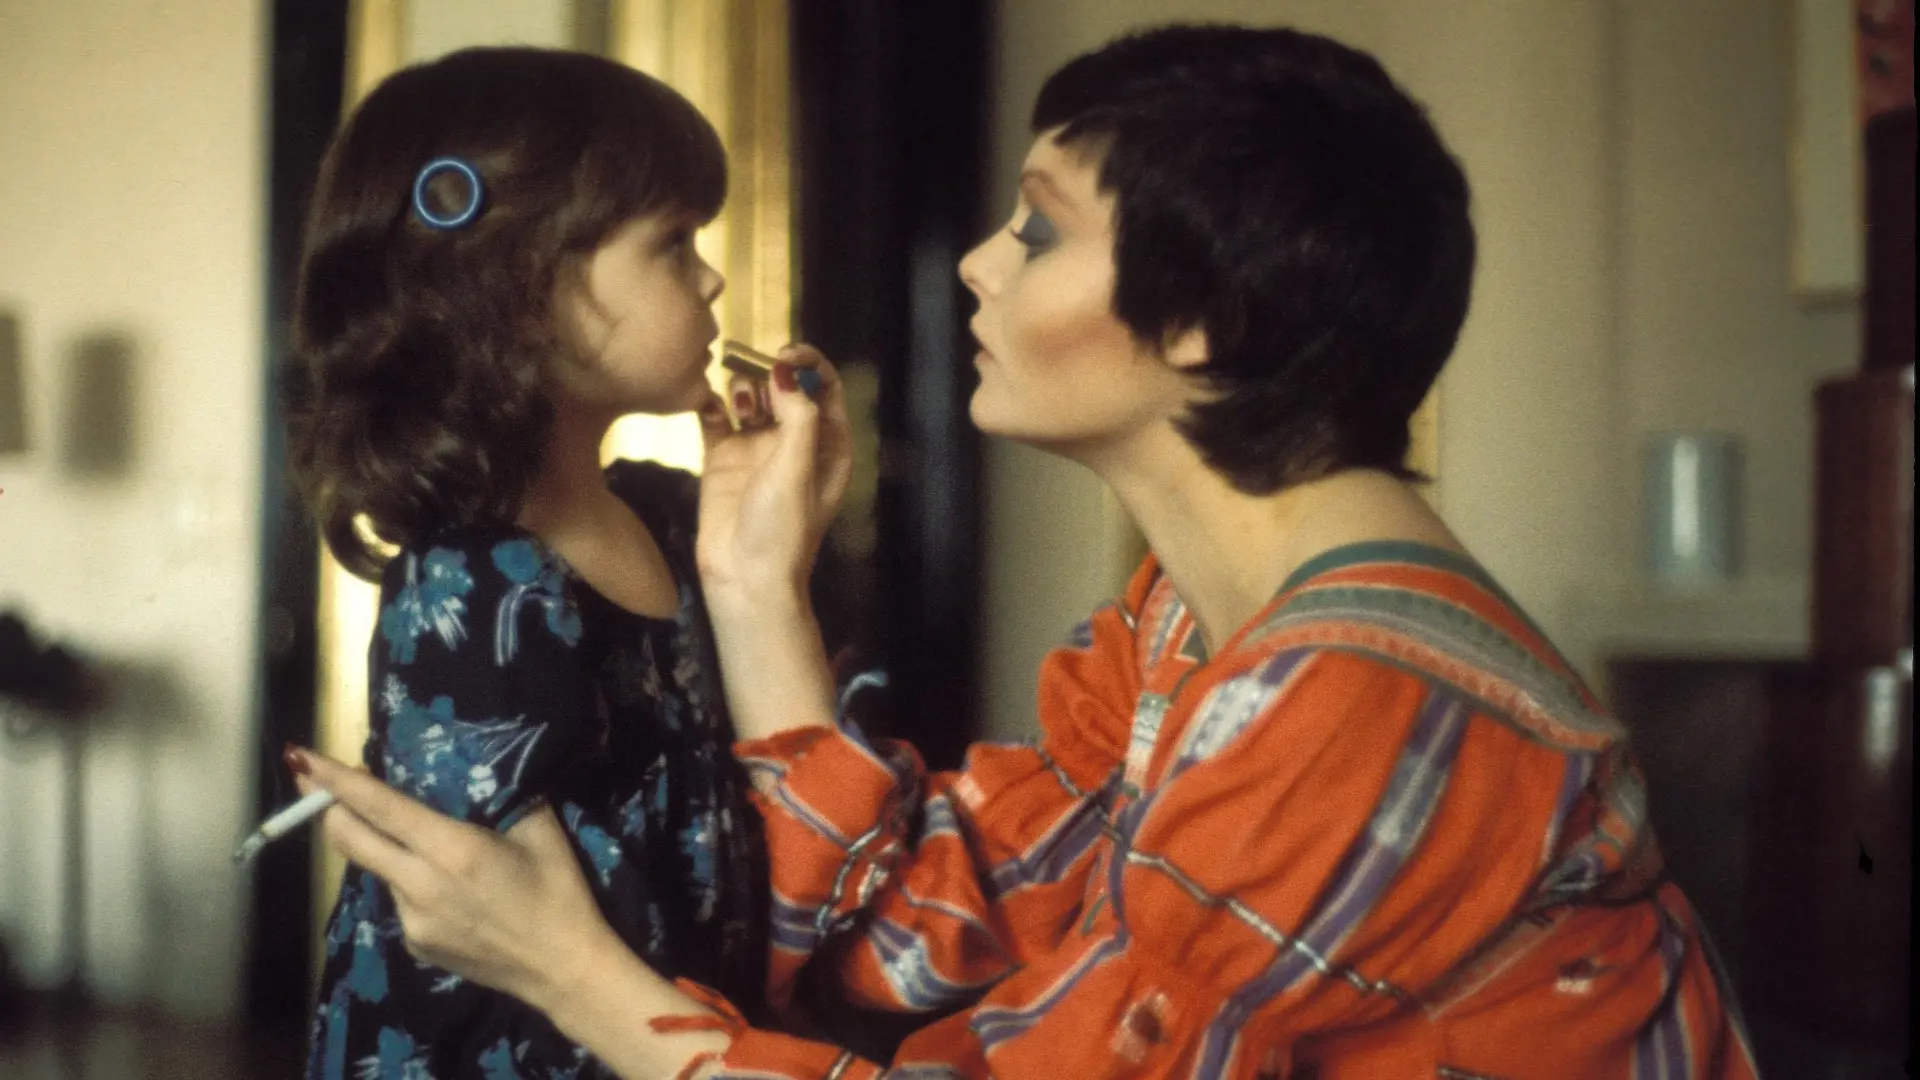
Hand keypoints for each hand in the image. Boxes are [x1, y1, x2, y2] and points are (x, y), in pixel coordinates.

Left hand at [289, 749, 617, 1014]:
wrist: (563, 970)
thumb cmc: (559, 892)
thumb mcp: (540, 831)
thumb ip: (501, 797)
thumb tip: (476, 770)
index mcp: (451, 850)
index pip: (378, 807)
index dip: (335, 781)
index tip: (301, 758)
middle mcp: (420, 885)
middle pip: (350, 840)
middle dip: (322, 806)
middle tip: (309, 781)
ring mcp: (412, 921)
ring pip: (381, 870)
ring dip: (385, 849)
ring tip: (430, 850)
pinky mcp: (415, 945)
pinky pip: (401, 901)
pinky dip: (413, 884)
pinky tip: (454, 895)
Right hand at [695, 345, 852, 600]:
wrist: (744, 577)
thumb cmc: (783, 528)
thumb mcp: (798, 468)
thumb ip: (797, 415)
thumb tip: (785, 369)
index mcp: (827, 443)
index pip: (825, 386)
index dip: (809, 362)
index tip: (784, 353)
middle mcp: (794, 439)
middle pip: (784, 384)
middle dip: (769, 371)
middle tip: (752, 375)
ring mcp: (756, 446)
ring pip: (750, 395)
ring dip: (742, 386)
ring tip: (737, 400)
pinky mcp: (722, 456)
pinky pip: (717, 416)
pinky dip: (712, 402)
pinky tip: (709, 405)